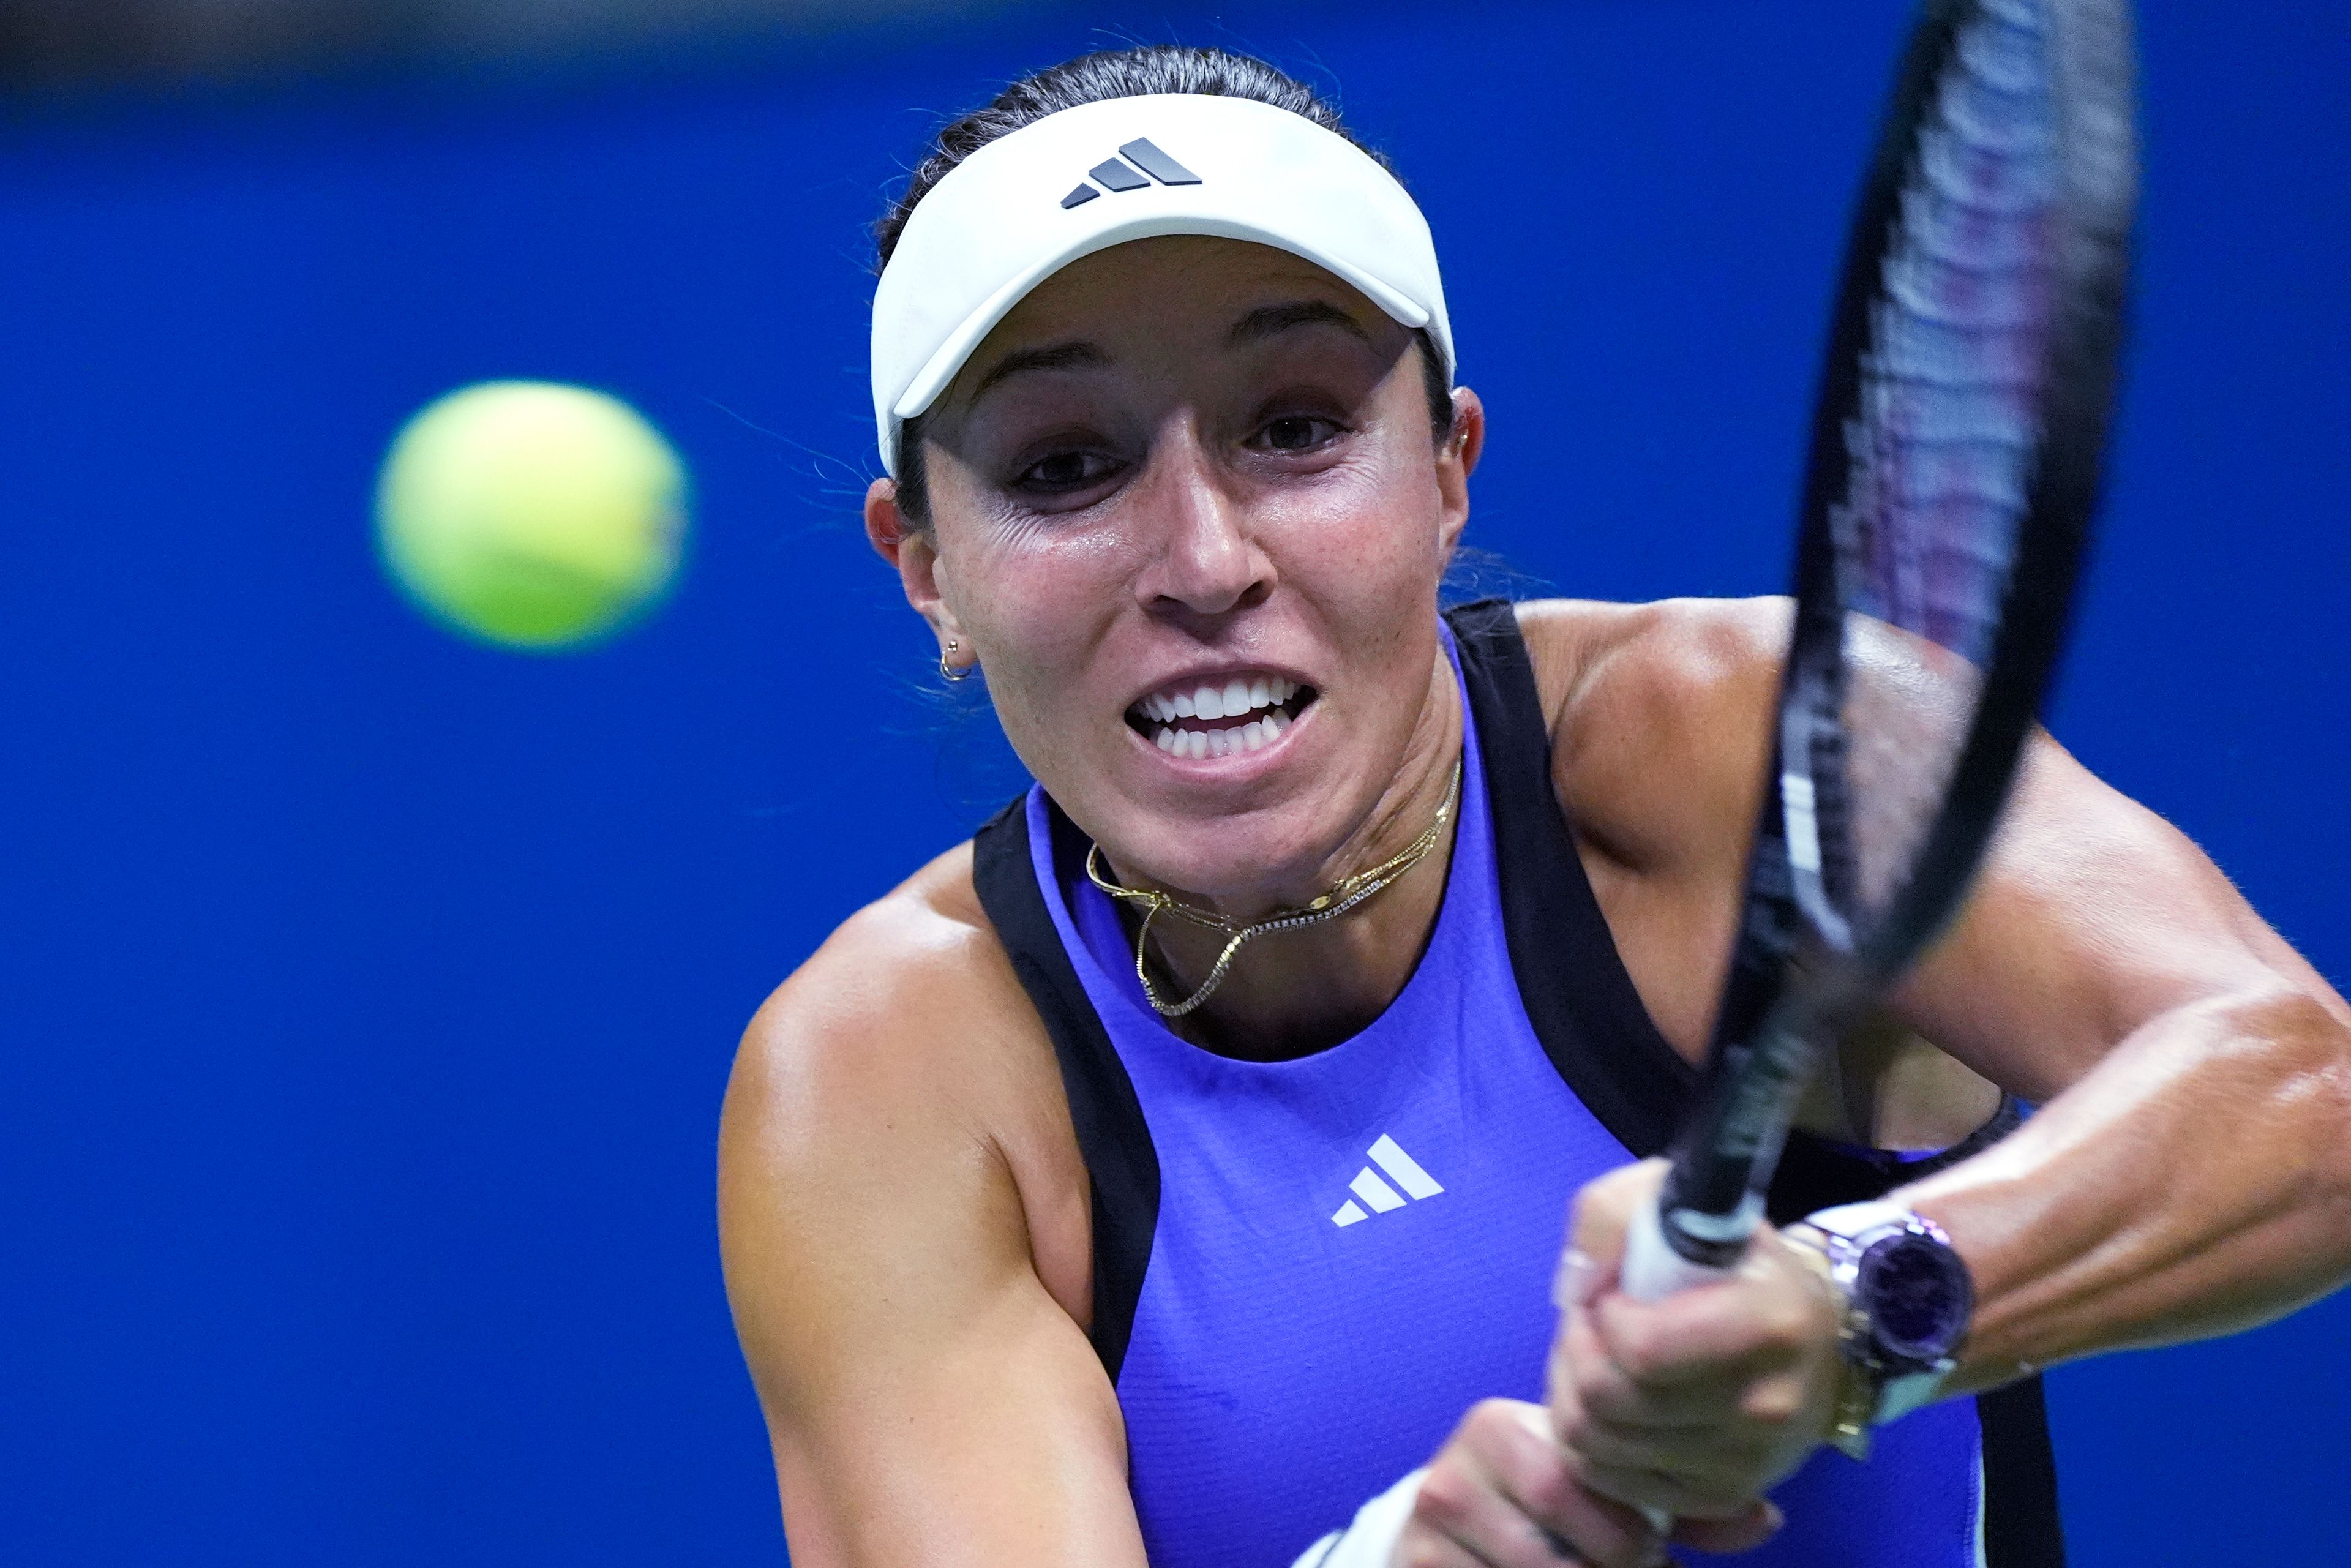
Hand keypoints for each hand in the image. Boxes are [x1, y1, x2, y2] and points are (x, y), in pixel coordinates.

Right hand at [1393, 1399, 1779, 1566]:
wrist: (1453, 1530)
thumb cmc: (1545, 1511)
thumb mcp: (1601, 1493)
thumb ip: (1679, 1506)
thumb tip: (1763, 1519)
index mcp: (1501, 1428)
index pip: (1581, 1487)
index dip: (1631, 1537)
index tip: (1651, 1554)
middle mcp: (1454, 1472)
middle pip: (1562, 1546)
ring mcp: (1429, 1530)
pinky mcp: (1419, 1567)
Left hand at [1546, 1159, 1842, 1523]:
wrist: (1812, 1335)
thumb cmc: (1732, 1259)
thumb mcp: (1676, 1200)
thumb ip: (1613, 1216)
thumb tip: (1576, 1284)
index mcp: (1769, 1325)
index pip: (1643, 1350)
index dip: (1601, 1314)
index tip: (1611, 1291)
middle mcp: (1766, 1407)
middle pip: (1607, 1401)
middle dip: (1575, 1352)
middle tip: (1589, 1325)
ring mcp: (1745, 1464)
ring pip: (1596, 1447)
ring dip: (1572, 1395)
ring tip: (1595, 1359)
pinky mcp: (1721, 1498)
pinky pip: (1609, 1482)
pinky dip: (1589, 1443)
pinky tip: (1609, 1404)